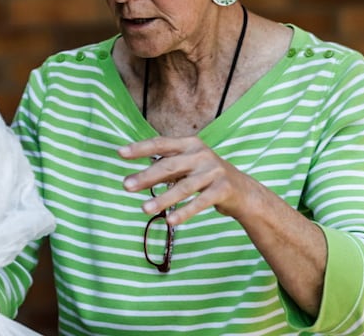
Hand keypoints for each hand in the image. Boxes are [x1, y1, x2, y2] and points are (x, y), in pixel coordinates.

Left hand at [118, 136, 259, 224]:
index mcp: (190, 143)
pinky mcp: (223, 189)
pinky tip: (170, 221)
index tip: (120, 153)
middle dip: (146, 176)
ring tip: (144, 208)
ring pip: (183, 187)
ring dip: (162, 199)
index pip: (161, 143)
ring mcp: (214, 171)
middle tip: (125, 186)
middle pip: (169, 165)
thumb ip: (165, 167)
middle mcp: (201, 154)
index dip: (140, 148)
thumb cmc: (206, 176)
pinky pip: (200, 202)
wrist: (244, 191)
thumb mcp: (187, 166)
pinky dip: (184, 212)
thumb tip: (133, 178)